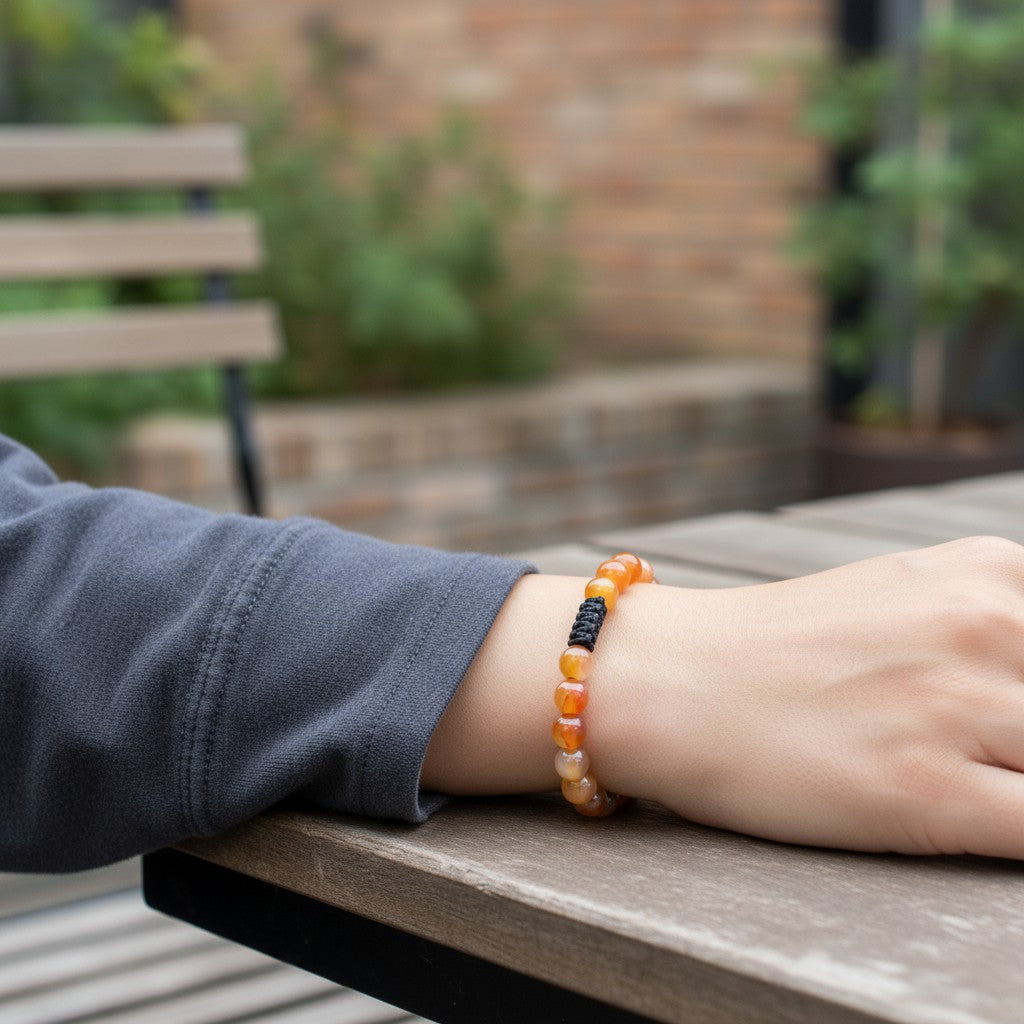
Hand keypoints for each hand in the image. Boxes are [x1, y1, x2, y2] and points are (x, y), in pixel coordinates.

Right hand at [615, 535, 1023, 857]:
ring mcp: (956, 706)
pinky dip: (1021, 836)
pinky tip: (968, 813)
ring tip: (960, 776)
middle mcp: (984, 625)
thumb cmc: (779, 650)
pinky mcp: (926, 790)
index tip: (1007, 722)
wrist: (670, 681)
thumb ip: (992, 628)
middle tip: (983, 750)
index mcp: (988, 571)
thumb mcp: (905, 598)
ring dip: (1016, 778)